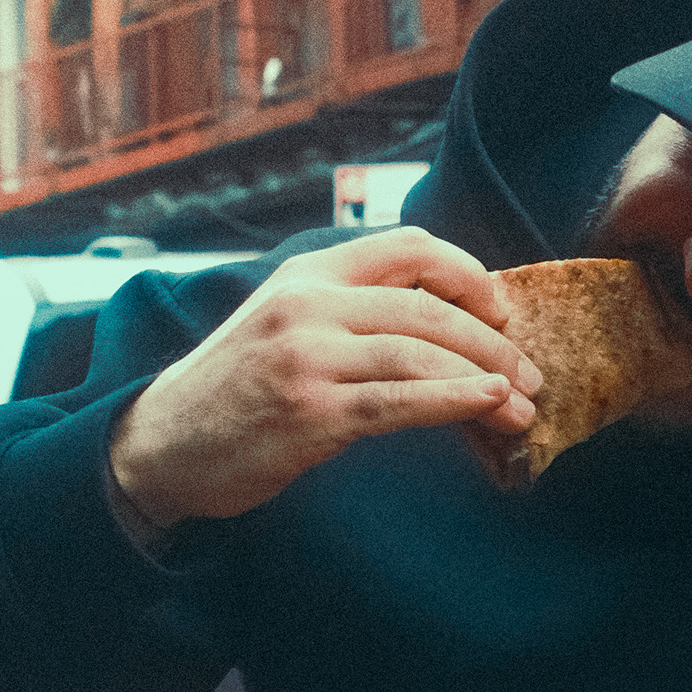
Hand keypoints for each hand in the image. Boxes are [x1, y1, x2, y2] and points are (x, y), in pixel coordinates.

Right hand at [106, 231, 539, 529]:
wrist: (158, 445)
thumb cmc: (234, 391)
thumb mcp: (284, 324)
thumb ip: (348, 310)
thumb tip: (444, 324)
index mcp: (306, 272)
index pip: (408, 246)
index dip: (469, 274)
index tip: (503, 310)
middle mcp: (306, 303)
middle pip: (427, 305)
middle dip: (494, 339)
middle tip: (533, 372)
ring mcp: (305, 356)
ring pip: (421, 352)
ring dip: (487, 378)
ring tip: (525, 405)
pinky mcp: (308, 411)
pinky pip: (400, 401)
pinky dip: (455, 402)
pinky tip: (490, 407)